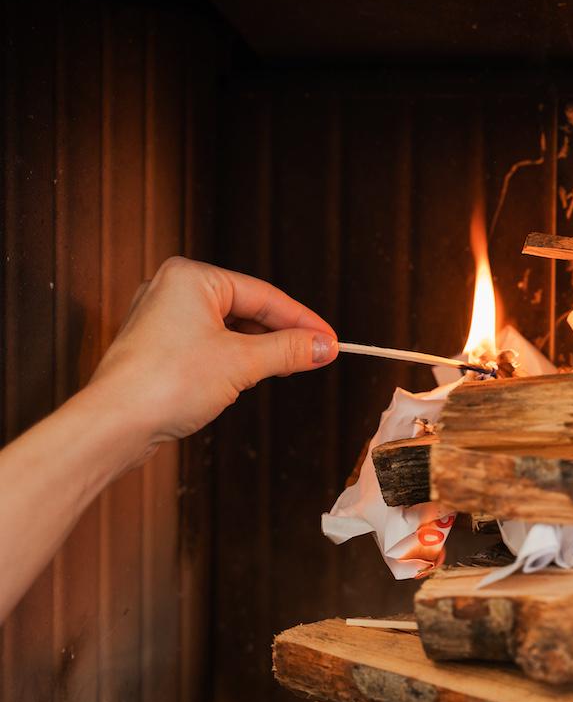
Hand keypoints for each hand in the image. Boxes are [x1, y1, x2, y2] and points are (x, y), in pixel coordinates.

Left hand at [90, 257, 337, 450]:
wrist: (113, 424)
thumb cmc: (166, 383)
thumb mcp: (243, 363)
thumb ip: (288, 350)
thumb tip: (323, 347)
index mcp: (192, 276)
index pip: (264, 295)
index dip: (302, 321)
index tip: (330, 340)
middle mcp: (173, 288)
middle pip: (247, 309)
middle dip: (280, 335)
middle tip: (315, 355)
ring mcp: (161, 317)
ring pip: (228, 328)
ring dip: (258, 349)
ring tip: (286, 368)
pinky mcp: (157, 346)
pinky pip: (208, 343)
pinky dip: (233, 358)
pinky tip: (248, 376)